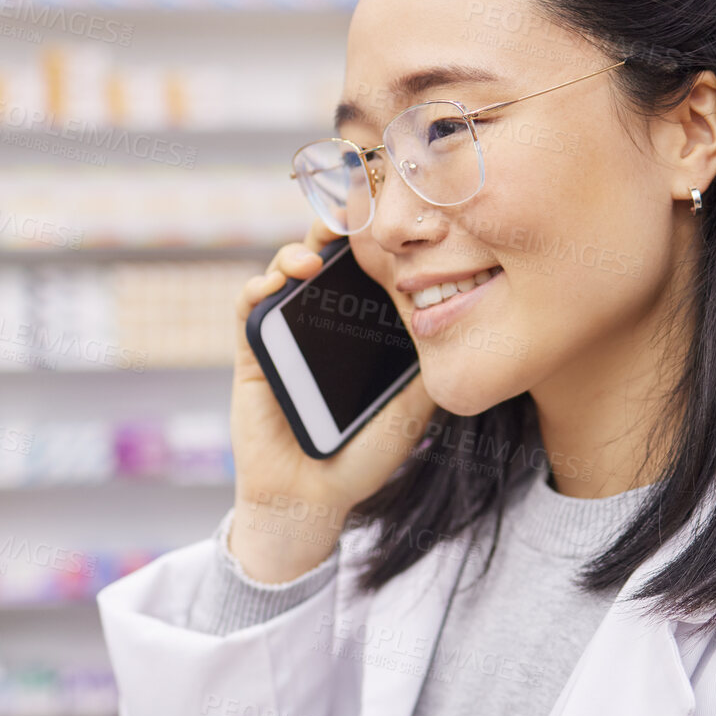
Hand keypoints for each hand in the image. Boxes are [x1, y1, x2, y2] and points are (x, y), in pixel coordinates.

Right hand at [228, 221, 434, 582]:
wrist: (313, 499)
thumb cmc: (363, 457)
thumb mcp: (411, 410)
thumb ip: (428, 369)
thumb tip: (465, 327)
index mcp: (360, 329)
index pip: (367, 270)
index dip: (374, 240)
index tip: (391, 216)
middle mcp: (323, 322)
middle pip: (326, 260)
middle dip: (333, 230)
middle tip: (348, 216)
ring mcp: (286, 334)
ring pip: (285, 274)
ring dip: (295, 252)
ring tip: (314, 255)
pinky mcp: (253, 353)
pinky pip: (249, 309)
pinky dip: (258, 287)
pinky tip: (276, 283)